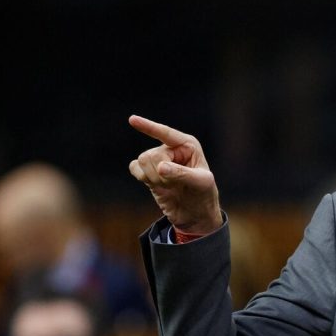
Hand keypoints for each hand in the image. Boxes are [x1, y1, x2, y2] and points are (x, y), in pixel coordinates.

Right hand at [127, 115, 221, 234]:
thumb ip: (181, 173)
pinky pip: (134, 168)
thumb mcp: (200, 183)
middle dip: (161, 174)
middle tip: (176, 184)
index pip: (166, 133)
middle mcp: (172, 149)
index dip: (149, 127)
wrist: (195, 215)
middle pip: (151, 154)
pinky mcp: (148, 171)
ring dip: (154, 178)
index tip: (132, 120)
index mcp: (187, 145)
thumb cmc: (203, 195)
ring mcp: (158, 159)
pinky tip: (157, 185)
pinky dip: (143, 178)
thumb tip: (161, 167)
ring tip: (170, 186)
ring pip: (142, 161)